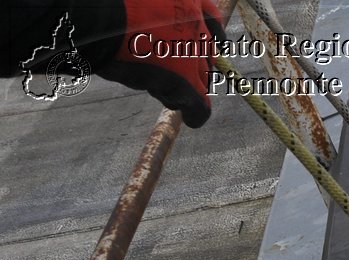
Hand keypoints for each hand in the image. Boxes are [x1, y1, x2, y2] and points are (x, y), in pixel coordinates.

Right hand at [97, 0, 226, 127]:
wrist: (96, 19)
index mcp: (187, 1)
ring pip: (200, 77)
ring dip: (186, 83)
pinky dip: (196, 113)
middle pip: (206, 52)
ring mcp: (192, 54)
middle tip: (182, 70)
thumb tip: (157, 28)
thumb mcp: (136, 4)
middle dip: (197, 62)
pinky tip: (193, 119)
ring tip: (163, 85)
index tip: (211, 42)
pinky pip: (198, 104)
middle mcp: (196, 25)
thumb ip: (156, 12)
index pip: (210, 18)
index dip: (211, 32)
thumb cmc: (104, 5)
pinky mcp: (184, 81)